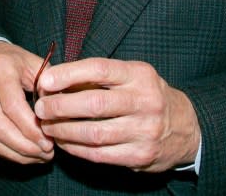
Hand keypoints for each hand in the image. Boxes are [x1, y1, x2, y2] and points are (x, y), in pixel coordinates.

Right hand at [0, 41, 54, 163]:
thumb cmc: (16, 61)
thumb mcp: (35, 64)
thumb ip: (48, 86)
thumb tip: (59, 112)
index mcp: (1, 71)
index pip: (12, 106)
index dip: (30, 127)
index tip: (49, 140)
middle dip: (25, 145)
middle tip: (47, 152)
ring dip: (18, 153)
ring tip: (41, 156)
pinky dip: (9, 153)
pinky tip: (27, 155)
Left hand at [34, 58, 199, 171]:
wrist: (185, 127)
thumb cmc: (147, 95)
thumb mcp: (133, 76)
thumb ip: (101, 76)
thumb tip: (56, 79)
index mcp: (140, 75)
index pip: (99, 69)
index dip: (69, 74)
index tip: (45, 80)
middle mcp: (145, 101)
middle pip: (93, 104)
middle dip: (60, 106)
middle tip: (40, 108)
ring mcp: (144, 131)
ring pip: (93, 133)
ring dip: (63, 131)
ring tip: (47, 126)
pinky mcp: (140, 156)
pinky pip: (99, 154)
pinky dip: (76, 149)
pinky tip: (64, 142)